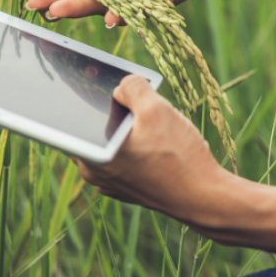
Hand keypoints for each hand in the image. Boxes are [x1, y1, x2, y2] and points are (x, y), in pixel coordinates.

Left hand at [72, 75, 230, 226]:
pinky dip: (136, 145)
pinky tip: (159, 139)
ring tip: (153, 120)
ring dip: (128, 128)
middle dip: (112, 110)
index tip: (90, 79)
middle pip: (94, 127)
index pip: (71, 117)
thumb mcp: (156, 109)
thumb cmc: (179, 157)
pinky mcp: (128, 188)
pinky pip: (125, 157)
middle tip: (132, 96)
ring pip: (112, 142)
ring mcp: (110, 183)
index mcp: (91, 154)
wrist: (205, 198)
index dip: (80, 94)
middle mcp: (94, 172)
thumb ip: (132, 87)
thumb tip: (121, 85)